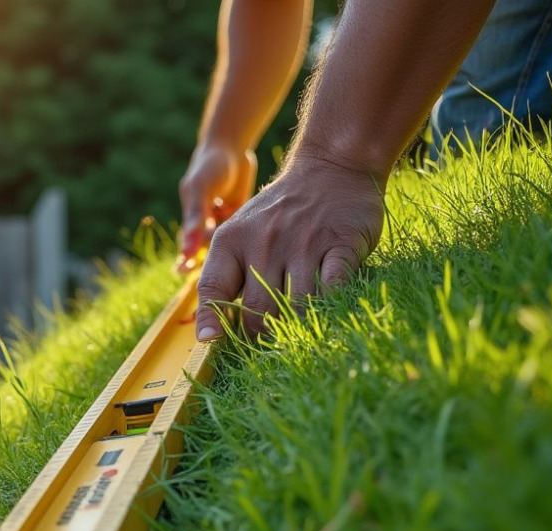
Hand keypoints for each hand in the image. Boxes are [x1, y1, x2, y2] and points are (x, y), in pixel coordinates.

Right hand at [177, 145, 256, 271]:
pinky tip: (253, 238)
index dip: (186, 262)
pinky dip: (246, 239)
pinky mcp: (242, 219)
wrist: (233, 148)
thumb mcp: (200, 188)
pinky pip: (243, 236)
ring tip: (234, 251)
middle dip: (208, 264)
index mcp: (191, 221)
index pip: (187, 248)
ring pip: (226, 247)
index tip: (184, 272)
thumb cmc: (210, 166)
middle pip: (207, 253)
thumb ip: (195, 216)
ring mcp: (226, 223)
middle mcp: (207, 225)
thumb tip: (188, 247)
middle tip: (209, 271)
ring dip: (230, 252)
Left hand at [195, 155, 383, 339]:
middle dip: (263, 335)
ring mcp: (304, 242)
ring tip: (300, 330)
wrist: (331, 168)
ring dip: (298, 326)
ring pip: (296, 307)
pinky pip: (332, 289)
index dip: (212, 320)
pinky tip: (327, 309)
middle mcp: (264, 241)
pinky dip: (329, 306)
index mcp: (232, 240)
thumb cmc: (280, 214)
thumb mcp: (240, 234)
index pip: (213, 288)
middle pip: (257, 311)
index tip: (212, 343)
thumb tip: (210, 334)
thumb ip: (225, 277)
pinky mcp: (341, 244)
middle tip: (272, 340)